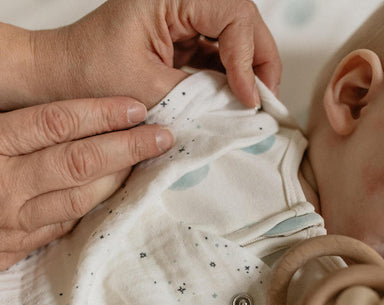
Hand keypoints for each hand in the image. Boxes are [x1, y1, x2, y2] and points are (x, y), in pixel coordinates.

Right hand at [0, 97, 173, 270]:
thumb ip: (21, 128)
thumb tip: (75, 114)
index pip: (55, 123)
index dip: (100, 113)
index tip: (135, 108)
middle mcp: (4, 185)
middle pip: (78, 162)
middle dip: (126, 147)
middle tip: (162, 137)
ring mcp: (12, 222)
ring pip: (80, 199)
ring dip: (119, 180)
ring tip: (146, 163)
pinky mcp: (17, 248)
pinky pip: (66, 226)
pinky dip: (94, 209)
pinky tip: (115, 194)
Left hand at [28, 0, 280, 109]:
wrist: (62, 76)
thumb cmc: (89, 71)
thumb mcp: (146, 86)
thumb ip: (198, 95)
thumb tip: (238, 108)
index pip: (233, 14)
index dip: (248, 58)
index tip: (249, 97)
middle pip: (243, 22)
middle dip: (259, 63)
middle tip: (265, 100)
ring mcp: (184, 18)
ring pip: (236, 39)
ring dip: (248, 71)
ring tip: (253, 104)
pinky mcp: (183, 39)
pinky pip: (218, 56)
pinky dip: (229, 79)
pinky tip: (233, 100)